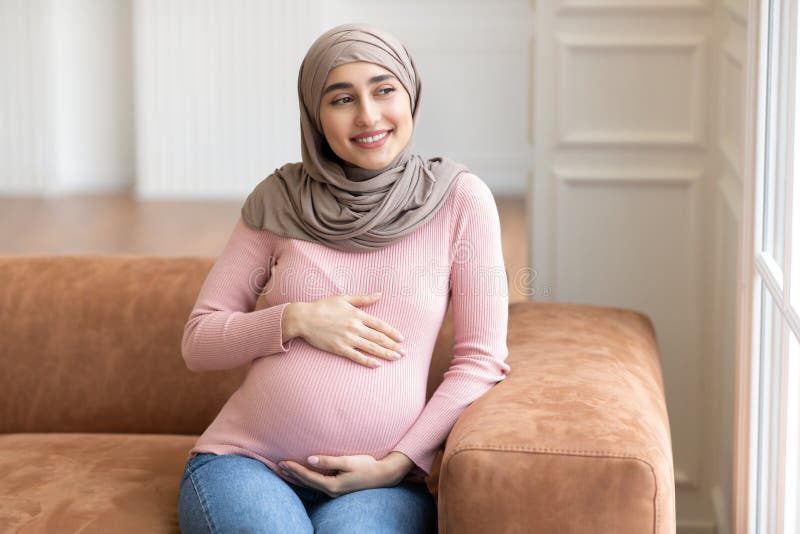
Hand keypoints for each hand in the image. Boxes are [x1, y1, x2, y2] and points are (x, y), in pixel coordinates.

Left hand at [277, 452, 414, 497]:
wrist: (383, 476)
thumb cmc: (367, 466)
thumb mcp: (348, 461)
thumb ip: (329, 461)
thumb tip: (310, 459)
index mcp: (332, 485)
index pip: (308, 476)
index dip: (294, 469)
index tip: (283, 461)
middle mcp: (331, 491)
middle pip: (306, 482)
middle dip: (292, 473)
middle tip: (278, 465)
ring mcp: (334, 492)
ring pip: (311, 484)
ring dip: (297, 476)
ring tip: (285, 470)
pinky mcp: (337, 489)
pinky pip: (317, 484)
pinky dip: (307, 478)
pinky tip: (303, 474)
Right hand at [285, 293, 405, 367]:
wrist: (304, 318)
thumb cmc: (323, 306)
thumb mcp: (344, 298)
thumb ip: (363, 298)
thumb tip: (379, 294)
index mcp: (357, 315)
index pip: (380, 324)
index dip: (392, 332)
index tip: (401, 338)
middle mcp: (355, 327)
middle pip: (378, 338)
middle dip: (393, 346)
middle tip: (404, 352)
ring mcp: (348, 339)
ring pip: (371, 348)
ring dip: (385, 354)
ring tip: (396, 358)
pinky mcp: (339, 348)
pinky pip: (357, 357)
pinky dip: (367, 361)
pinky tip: (377, 365)